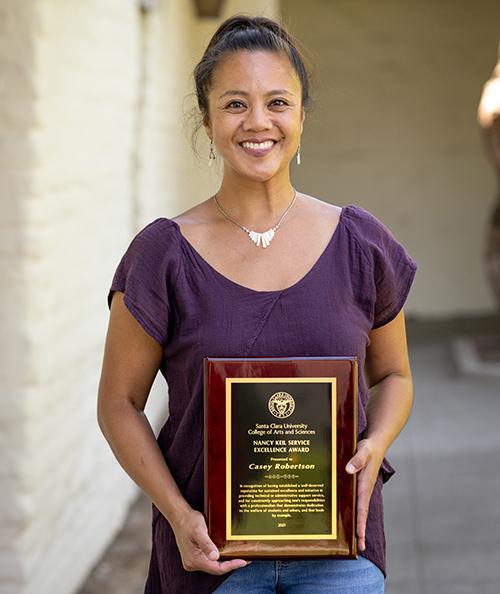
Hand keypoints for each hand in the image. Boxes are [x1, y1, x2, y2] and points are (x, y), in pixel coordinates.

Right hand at [170, 507, 248, 574]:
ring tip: (237, 555)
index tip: (243, 561)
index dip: (231, 566)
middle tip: (244, 558)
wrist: (178, 515)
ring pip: (213, 564)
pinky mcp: (195, 554)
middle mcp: (192, 563)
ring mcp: (193, 559)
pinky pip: (209, 559)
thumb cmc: (188, 521)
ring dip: (225, 561)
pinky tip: (226, 551)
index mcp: (194, 560)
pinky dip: (219, 556)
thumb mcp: (199, 530)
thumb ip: (206, 544)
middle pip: (215, 568)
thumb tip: (215, 557)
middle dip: (230, 564)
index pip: (217, 569)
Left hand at [345, 437, 385, 551]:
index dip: (361, 523)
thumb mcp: (363, 450)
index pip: (362, 508)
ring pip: (358, 509)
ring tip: (354, 541)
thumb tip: (348, 471)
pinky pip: (354, 500)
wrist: (376, 442)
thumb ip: (357, 459)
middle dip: (360, 531)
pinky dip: (352, 511)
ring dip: (356, 523)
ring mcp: (361, 488)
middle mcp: (364, 489)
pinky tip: (345, 517)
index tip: (360, 537)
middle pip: (361, 514)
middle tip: (359, 549)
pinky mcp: (358, 484)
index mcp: (365, 484)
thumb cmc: (369, 447)